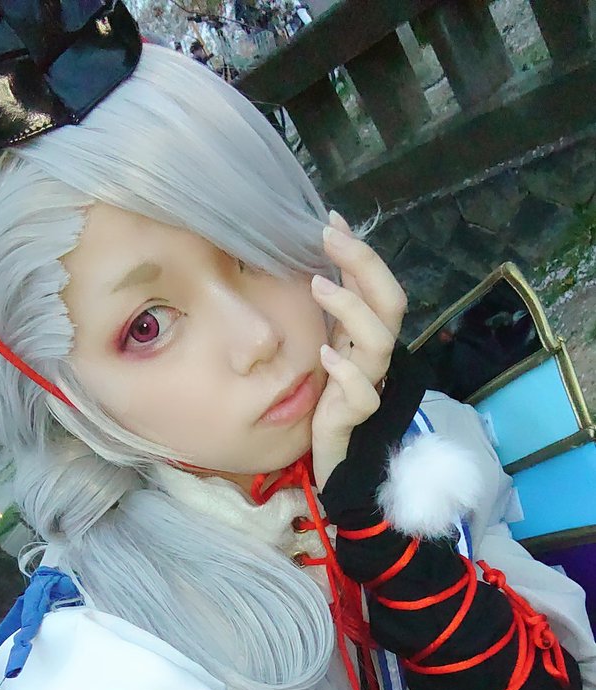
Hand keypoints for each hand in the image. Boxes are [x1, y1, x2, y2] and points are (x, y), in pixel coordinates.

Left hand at [310, 211, 406, 490]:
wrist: (328, 457)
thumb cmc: (322, 398)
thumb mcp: (322, 344)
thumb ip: (327, 310)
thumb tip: (313, 258)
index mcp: (367, 335)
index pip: (378, 285)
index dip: (360, 251)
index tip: (331, 218)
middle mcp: (375, 356)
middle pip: (391, 303)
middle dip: (363, 264)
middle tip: (328, 237)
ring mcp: (369, 384)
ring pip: (379, 342)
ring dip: (351, 309)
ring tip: (318, 285)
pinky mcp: (355, 416)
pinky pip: (363, 393)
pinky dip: (345, 370)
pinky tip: (324, 355)